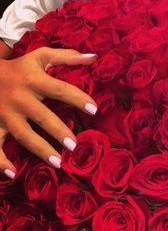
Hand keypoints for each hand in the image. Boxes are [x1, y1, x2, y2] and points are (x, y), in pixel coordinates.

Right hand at [0, 46, 97, 177]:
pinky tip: (11, 174)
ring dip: (40, 149)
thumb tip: (95, 57)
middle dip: (58, 131)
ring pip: (22, 134)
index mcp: (34, 80)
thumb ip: (68, 57)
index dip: (78, 99)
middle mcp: (20, 98)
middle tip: (74, 145)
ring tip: (58, 162)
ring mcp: (5, 114)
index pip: (60, 89)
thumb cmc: (19, 67)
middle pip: (41, 116)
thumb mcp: (41, 56)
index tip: (94, 109)